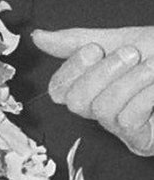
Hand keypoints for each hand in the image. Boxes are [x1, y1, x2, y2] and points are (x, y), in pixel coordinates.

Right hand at [34, 26, 153, 155]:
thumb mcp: (119, 40)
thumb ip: (77, 41)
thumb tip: (36, 37)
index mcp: (93, 88)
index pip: (59, 90)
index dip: (72, 70)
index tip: (95, 49)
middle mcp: (102, 112)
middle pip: (77, 102)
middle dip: (102, 74)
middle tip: (131, 54)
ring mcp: (122, 130)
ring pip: (103, 110)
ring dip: (129, 82)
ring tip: (152, 66)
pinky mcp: (142, 142)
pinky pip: (128, 120)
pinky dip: (143, 97)